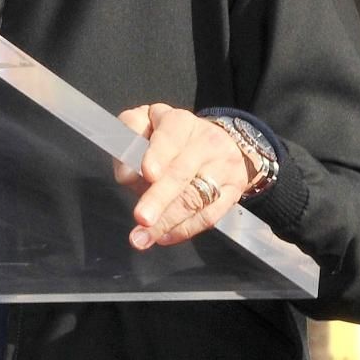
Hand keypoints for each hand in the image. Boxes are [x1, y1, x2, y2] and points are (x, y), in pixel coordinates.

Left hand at [116, 102, 252, 249]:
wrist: (222, 141)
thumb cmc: (170, 136)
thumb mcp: (145, 124)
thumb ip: (128, 142)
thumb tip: (126, 175)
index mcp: (179, 122)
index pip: (170, 136)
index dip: (158, 155)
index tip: (146, 173)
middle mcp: (206, 142)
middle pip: (181, 172)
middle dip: (159, 198)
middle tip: (141, 218)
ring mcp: (224, 167)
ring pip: (195, 198)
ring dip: (167, 222)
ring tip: (142, 238)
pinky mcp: (234, 190)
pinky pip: (209, 215)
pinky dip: (185, 229)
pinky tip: (164, 236)